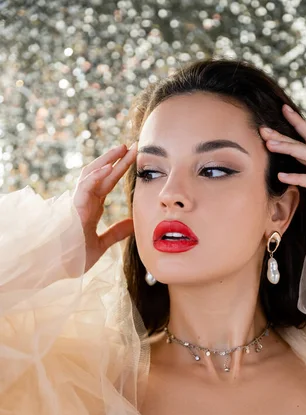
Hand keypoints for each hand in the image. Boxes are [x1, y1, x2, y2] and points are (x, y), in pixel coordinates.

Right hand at [72, 143, 136, 271]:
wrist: (59, 267)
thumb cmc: (75, 256)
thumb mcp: (101, 243)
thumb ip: (116, 233)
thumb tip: (133, 224)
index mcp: (92, 206)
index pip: (107, 182)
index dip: (120, 169)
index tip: (134, 157)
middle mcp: (84, 200)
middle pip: (102, 174)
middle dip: (117, 159)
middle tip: (133, 145)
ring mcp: (78, 202)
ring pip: (92, 174)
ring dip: (107, 160)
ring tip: (122, 148)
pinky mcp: (74, 207)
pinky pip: (85, 187)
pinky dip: (96, 176)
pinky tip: (109, 167)